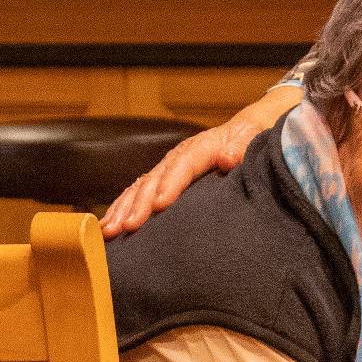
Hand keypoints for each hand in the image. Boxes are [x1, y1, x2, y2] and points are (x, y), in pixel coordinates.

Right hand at [103, 88, 297, 234]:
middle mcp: (178, 157)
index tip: (160, 204)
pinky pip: (137, 193)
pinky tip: (108, 226)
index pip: (183, 165)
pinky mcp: (162, 179)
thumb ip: (242, 147)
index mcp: (201, 148)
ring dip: (123, 209)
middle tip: (128, 226)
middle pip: (155, 179)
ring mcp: (167, 168)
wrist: (244, 130)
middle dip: (139, 204)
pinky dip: (121, 208)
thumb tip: (229, 158)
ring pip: (140, 187)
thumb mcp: (253, 138)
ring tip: (109, 230)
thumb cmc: (251, 139)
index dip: (171, 184)